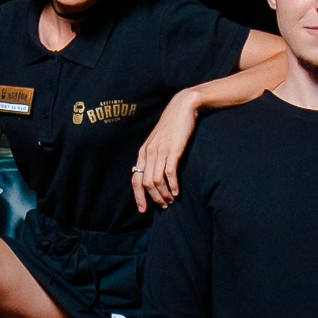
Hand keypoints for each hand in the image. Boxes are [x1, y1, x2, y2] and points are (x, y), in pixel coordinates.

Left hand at [131, 91, 198, 213]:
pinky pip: (170, 172)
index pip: (135, 179)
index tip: (143, 210)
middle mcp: (149, 153)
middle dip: (153, 198)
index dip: (138, 196)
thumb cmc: (172, 126)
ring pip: (156, 180)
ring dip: (163, 194)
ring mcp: (160, 151)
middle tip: (163, 206)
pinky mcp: (173, 150)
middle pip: (145, 183)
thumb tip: (153, 174)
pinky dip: (173, 185)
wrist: (182, 107)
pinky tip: (177, 192)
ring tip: (171, 201)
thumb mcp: (158, 141)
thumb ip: (154, 155)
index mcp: (143, 152)